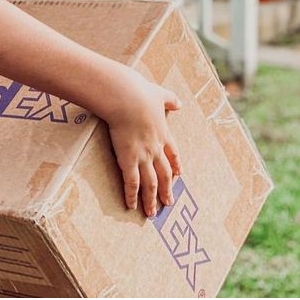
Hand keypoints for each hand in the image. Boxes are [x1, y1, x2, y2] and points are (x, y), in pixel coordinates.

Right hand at [105, 71, 182, 216]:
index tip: (179, 175)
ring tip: (152, 213)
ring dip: (152, 199)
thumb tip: (179, 102)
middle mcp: (155, 148)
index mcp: (163, 132)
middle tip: (168, 203)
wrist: (125, 97)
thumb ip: (169, 99)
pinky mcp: (128, 159)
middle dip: (166, 189)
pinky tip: (131, 206)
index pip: (172, 154)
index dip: (175, 165)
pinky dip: (132, 196)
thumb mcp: (158, 93)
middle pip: (164, 174)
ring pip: (150, 183)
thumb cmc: (139, 92)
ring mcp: (143, 155)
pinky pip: (131, 183)